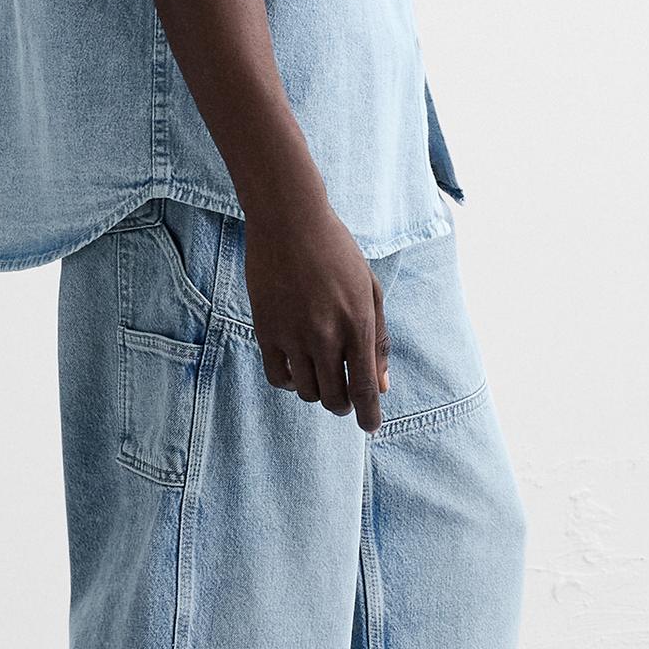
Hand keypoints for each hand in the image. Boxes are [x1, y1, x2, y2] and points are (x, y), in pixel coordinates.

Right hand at [241, 195, 390, 432]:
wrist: (290, 222)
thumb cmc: (337, 252)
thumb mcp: (369, 290)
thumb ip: (378, 340)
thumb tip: (382, 386)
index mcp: (357, 325)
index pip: (364, 388)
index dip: (368, 414)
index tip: (369, 427)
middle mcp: (326, 335)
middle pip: (334, 398)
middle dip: (342, 406)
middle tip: (344, 399)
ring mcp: (294, 335)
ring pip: (307, 392)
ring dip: (317, 393)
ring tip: (321, 375)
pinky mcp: (266, 331)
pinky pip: (278, 378)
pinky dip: (290, 383)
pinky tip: (297, 368)